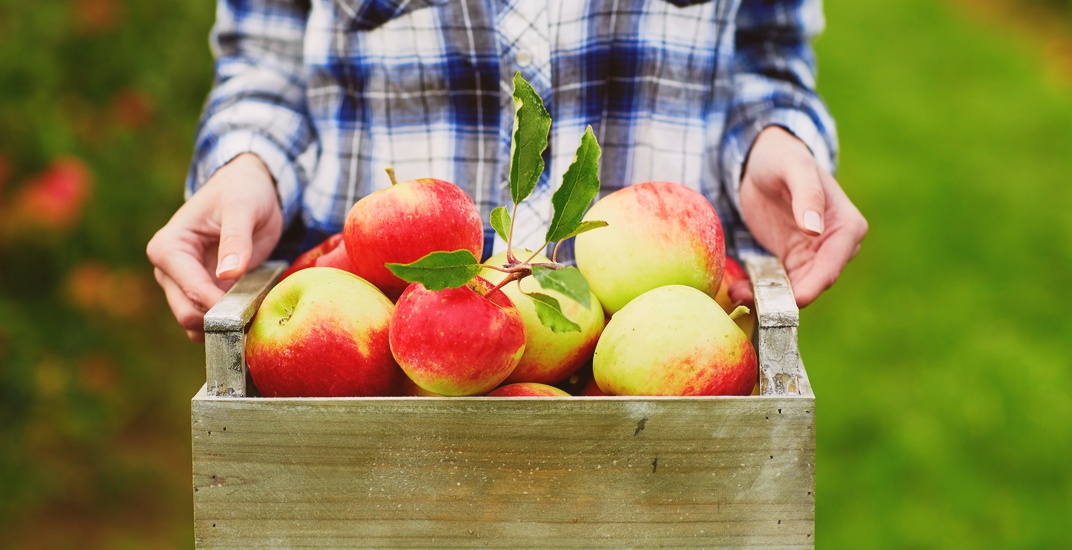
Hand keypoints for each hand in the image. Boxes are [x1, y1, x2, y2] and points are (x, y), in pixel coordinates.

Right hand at [146, 153, 283, 341]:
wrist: (249, 189)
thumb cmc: (242, 191)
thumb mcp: (242, 208)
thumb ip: (236, 239)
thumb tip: (228, 275)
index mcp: (169, 247)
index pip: (189, 288)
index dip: (218, 304)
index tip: (248, 309)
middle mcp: (168, 270)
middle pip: (187, 313)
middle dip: (220, 320)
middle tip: (256, 316)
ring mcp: (183, 284)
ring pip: (197, 323)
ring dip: (226, 325)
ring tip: (257, 313)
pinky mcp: (202, 293)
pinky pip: (212, 320)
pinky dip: (230, 323)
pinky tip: (254, 314)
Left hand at [733, 126, 867, 307]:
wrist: (762, 162)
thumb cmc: (783, 158)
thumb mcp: (794, 168)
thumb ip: (807, 194)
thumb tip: (815, 229)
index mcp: (846, 225)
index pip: (833, 263)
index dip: (814, 285)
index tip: (794, 300)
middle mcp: (836, 247)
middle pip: (815, 283)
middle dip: (786, 297)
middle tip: (752, 301)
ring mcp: (813, 257)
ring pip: (795, 289)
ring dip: (769, 297)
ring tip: (737, 294)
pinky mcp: (791, 262)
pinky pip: (779, 283)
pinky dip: (760, 290)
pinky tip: (738, 290)